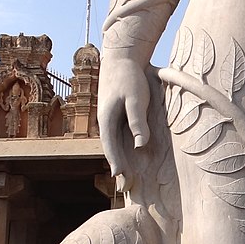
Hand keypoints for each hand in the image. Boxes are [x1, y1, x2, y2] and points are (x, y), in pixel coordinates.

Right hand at [97, 57, 151, 185]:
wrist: (121, 57)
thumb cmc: (129, 76)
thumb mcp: (135, 98)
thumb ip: (137, 121)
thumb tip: (140, 145)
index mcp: (106, 118)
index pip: (110, 146)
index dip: (116, 162)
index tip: (120, 177)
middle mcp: (105, 120)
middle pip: (110, 148)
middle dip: (117, 166)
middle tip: (125, 186)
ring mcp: (109, 117)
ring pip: (113, 142)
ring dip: (119, 159)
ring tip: (126, 176)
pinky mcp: (115, 113)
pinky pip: (118, 135)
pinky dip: (121, 147)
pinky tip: (129, 154)